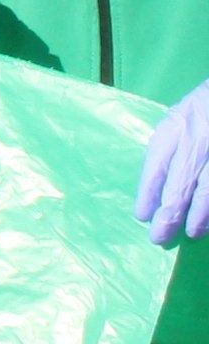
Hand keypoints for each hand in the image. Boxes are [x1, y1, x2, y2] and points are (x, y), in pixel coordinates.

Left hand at [138, 79, 208, 245]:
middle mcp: (195, 143)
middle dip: (168, 216)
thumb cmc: (202, 106)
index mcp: (174, 129)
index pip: (156, 167)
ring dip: (198, 218)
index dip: (147, 194)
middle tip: (158, 237)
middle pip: (180, 186)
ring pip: (206, 193)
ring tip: (190, 233)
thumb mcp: (178, 118)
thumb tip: (157, 185)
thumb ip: (169, 147)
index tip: (141, 216)